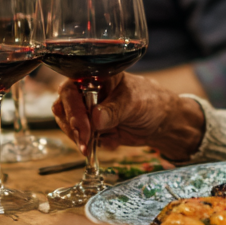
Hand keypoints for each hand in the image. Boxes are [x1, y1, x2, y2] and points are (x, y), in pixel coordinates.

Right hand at [52, 73, 205, 162]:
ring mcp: (87, 111)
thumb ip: (115, 109)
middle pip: (64, 107)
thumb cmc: (150, 101)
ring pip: (68, 124)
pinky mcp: (92, 128)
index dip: (73, 108)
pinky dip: (91, 144)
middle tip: (85, 141)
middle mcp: (87, 92)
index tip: (83, 127)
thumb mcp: (134, 102)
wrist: (161, 121)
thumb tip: (95, 118)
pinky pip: (81, 137)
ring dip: (78, 138)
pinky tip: (111, 142)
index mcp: (95, 77)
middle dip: (72, 126)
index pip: (71, 89)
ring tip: (92, 147)